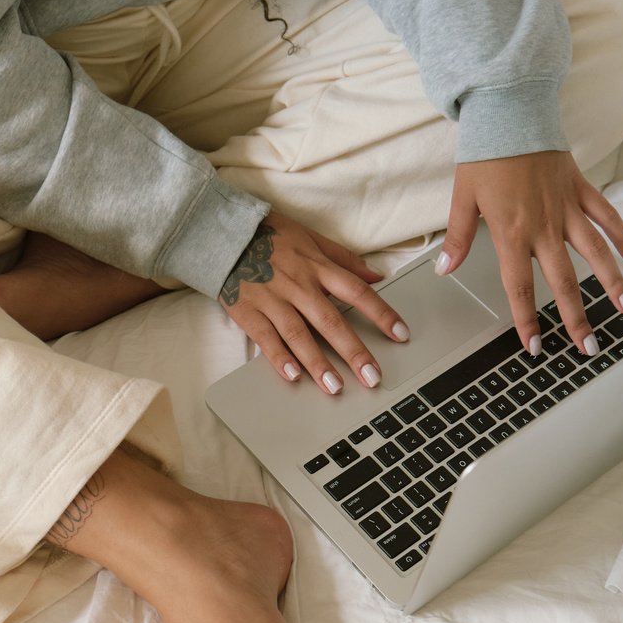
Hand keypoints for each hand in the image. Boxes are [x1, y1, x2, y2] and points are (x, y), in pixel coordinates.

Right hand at [219, 210, 409, 393]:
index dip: (381, 313)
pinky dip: (279, 358)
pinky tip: (293, 376)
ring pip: (299, 335)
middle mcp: (298, 285)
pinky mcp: (249, 312)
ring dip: (318, 363)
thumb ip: (344, 259)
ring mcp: (272, 300)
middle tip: (372, 377)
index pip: (356, 291)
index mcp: (316, 267)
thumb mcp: (311, 239)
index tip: (400, 334)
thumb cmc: (270, 236)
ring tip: (335, 388)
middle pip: (331, 320)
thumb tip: (377, 275)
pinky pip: (266, 338)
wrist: (222, 234)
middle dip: (354, 351)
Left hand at [436, 151, 622, 355]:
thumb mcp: (462, 198)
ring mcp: (567, 209)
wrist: (510, 113)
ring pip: (595, 253)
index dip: (527, 320)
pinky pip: (607, 217)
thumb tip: (445, 270)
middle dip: (576, 317)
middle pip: (564, 281)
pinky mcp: (581, 190)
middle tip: (587, 346)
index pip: (521, 288)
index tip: (535, 346)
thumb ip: (458, 238)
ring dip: (611, 284)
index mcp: (512, 234)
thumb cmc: (485, 155)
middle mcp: (544, 227)